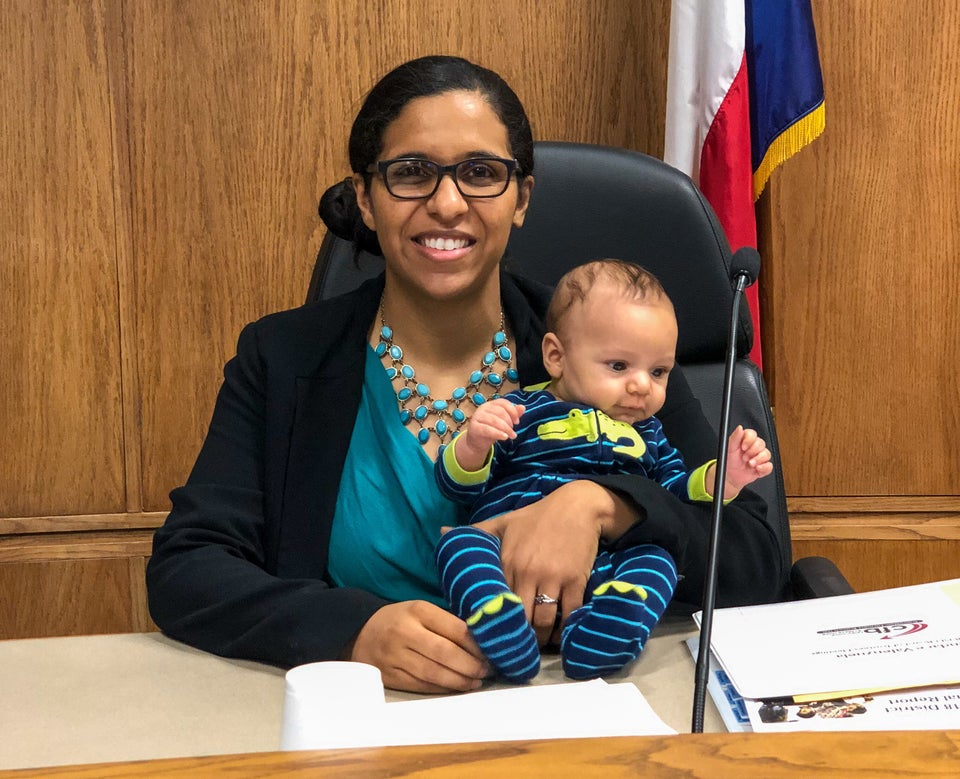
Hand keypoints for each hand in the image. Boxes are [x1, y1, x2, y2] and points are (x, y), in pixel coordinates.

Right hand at [347, 600, 490, 692]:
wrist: (359, 633)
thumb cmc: (400, 620)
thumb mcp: (421, 611)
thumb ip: (446, 623)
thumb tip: (481, 641)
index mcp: (418, 610)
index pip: (455, 629)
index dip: (476, 645)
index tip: (491, 652)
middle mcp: (405, 632)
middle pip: (446, 653)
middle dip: (471, 666)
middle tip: (487, 671)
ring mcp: (395, 656)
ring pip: (434, 673)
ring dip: (460, 681)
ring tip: (475, 682)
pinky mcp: (390, 676)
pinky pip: (421, 685)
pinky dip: (442, 689)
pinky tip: (456, 687)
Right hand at [455, 399, 524, 471]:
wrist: (477, 442)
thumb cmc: (491, 429)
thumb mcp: (503, 422)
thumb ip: (513, 414)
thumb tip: (523, 407)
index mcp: (490, 404)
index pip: (503, 402)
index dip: (512, 411)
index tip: (517, 421)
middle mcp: (483, 408)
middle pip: (500, 411)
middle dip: (509, 422)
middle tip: (513, 432)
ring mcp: (477, 417)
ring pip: (494, 420)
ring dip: (506, 429)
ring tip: (511, 436)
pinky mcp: (474, 427)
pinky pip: (487, 429)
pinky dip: (498, 433)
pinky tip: (504, 437)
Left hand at [472, 481, 615, 645]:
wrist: (576, 506)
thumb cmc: (536, 516)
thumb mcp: (503, 521)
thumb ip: (476, 532)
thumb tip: (442, 533)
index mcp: (506, 560)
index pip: (496, 602)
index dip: (495, 622)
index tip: (493, 637)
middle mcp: (527, 571)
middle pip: (520, 617)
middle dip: (519, 636)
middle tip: (517, 648)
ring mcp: (553, 576)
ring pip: (544, 620)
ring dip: (542, 637)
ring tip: (538, 645)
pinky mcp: (576, 580)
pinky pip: (569, 613)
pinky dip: (566, 629)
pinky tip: (561, 635)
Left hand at [722, 425, 772, 496]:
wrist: (730, 476)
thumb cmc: (730, 460)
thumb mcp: (729, 448)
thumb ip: (735, 437)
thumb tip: (739, 428)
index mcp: (746, 440)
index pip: (752, 434)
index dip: (749, 439)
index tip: (743, 446)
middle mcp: (754, 447)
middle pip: (761, 443)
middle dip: (752, 451)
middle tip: (744, 457)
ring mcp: (760, 457)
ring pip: (767, 454)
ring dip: (758, 459)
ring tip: (749, 464)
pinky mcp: (763, 467)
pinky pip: (769, 466)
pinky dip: (764, 468)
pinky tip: (756, 469)